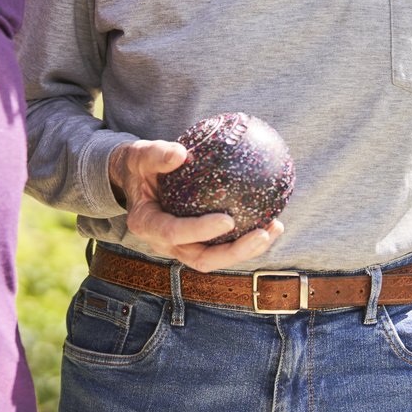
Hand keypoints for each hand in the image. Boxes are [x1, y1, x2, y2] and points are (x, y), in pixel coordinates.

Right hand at [108, 139, 282, 270]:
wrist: (137, 180)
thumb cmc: (139, 166)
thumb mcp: (140, 155)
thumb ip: (156, 154)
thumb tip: (180, 153)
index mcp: (147, 224)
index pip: (174, 233)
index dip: (201, 231)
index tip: (228, 220)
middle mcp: (164, 243)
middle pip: (201, 259)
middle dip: (234, 252)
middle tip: (262, 233)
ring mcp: (182, 246)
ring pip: (216, 258)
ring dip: (247, 249)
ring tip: (273, 228)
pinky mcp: (197, 242)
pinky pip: (223, 245)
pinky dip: (246, 238)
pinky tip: (271, 220)